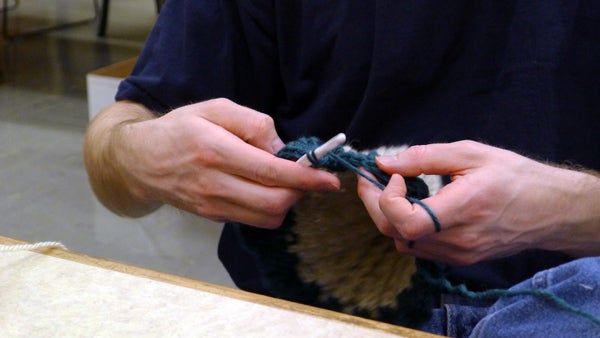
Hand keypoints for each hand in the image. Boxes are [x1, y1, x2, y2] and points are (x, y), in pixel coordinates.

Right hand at [88, 98, 339, 227]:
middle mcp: (214, 183)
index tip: (329, 179)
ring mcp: (212, 205)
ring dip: (287, 203)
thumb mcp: (215, 108)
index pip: (271, 172)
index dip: (306, 178)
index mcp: (215, 150)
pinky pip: (253, 220)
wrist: (141, 161)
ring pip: (267, 218)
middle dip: (301, 193)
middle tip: (309, 177)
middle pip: (274, 202)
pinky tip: (266, 190)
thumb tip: (282, 150)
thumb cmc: (181, 128)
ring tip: (287, 182)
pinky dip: (270, 209)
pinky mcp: (212, 217)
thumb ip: (253, 123)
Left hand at [357, 140, 599, 263]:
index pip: (408, 222)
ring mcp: (459, 253)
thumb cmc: (514, 176)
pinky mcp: (460, 259)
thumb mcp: (470, 153)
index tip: (392, 176)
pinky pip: (419, 248)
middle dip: (374, 205)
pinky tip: (415, 206)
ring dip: (391, 217)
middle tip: (371, 180)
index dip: (388, 199)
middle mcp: (459, 239)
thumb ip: (423, 157)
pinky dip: (407, 228)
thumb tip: (385, 163)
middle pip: (397, 233)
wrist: (550, 209)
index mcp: (464, 209)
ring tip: (396, 191)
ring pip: (404, 243)